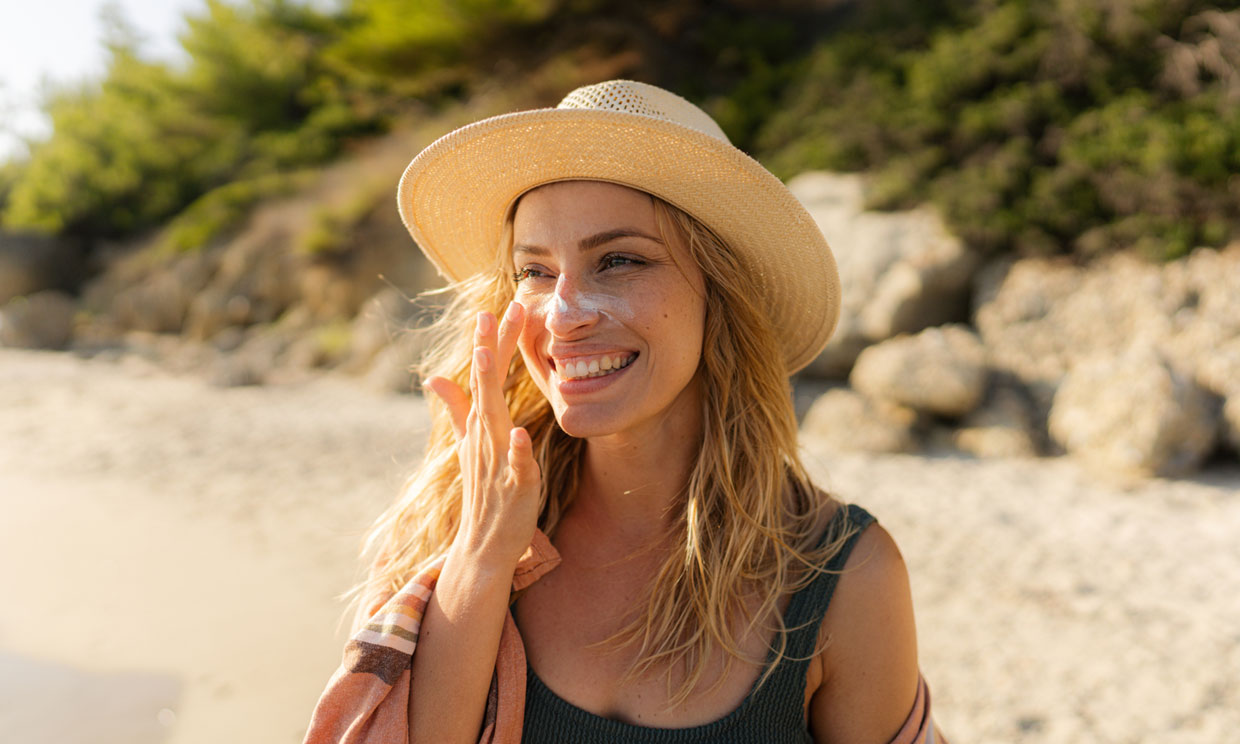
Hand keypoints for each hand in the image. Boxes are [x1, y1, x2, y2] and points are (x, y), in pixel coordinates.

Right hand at [423, 302, 540, 569]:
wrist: (483, 545)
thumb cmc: (483, 491)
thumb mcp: (469, 445)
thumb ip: (456, 409)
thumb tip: (435, 377)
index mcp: (480, 425)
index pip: (484, 377)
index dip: (490, 343)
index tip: (494, 307)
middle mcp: (484, 437)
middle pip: (486, 387)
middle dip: (489, 350)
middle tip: (492, 312)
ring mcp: (497, 460)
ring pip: (493, 420)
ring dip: (490, 390)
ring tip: (490, 359)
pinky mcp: (514, 486)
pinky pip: (515, 466)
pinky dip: (517, 451)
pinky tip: (521, 434)